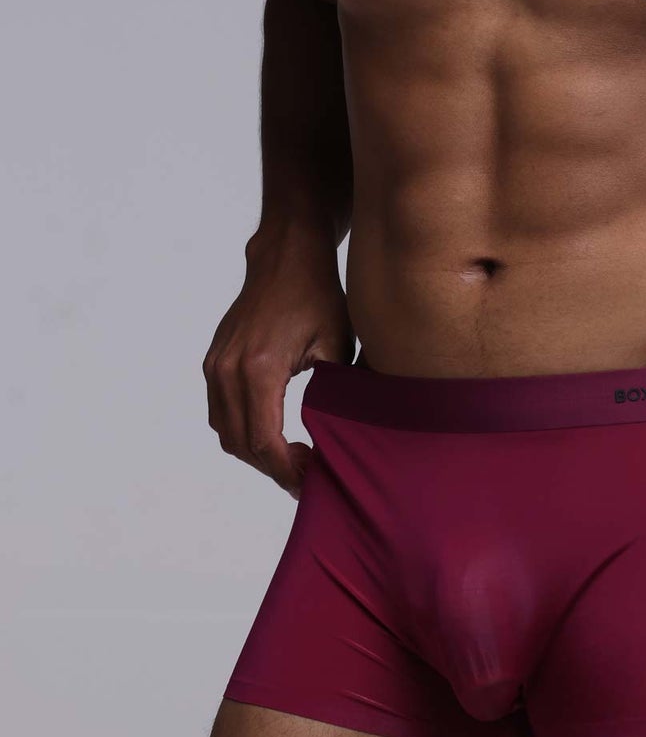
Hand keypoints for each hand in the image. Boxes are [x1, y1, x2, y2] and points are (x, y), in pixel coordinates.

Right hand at [202, 233, 354, 497]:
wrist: (286, 257)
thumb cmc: (318, 296)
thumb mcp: (336, 346)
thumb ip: (332, 396)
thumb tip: (339, 442)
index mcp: (260, 368)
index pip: (264, 442)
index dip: (286, 469)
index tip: (310, 479)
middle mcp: (228, 370)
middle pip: (240, 444)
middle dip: (272, 468)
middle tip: (305, 476)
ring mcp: (216, 365)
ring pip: (225, 431)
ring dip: (254, 453)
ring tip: (291, 459)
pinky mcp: (214, 360)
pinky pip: (219, 411)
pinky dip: (241, 431)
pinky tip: (273, 435)